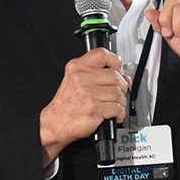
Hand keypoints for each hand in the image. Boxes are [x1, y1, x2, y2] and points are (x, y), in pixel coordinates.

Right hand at [39, 47, 129, 165]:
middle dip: (121, 87)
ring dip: (120, 102)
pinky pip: (117, 108)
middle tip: (116, 94)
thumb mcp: (75, 81)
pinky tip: (113, 115)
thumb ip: (98, 75)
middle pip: (116, 76)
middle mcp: (81, 78)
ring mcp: (88, 94)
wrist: (54, 124)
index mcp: (76, 68)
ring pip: (118, 93)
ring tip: (113, 106)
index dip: (115, 62)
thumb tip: (124, 77)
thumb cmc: (66, 105)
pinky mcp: (94, 109)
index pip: (102, 54)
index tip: (118, 70)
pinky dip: (119, 114)